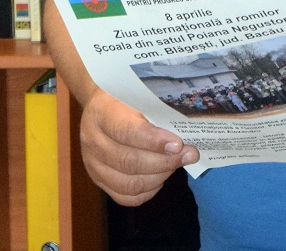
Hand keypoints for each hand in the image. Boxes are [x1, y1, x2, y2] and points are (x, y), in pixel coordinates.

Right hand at [80, 87, 199, 205]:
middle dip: (164, 162)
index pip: (127, 132)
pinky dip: (147, 191)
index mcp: (102, 113)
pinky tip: (160, 178)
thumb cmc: (125, 96)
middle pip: (129, 161)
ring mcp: (92, 164)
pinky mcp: (98, 180)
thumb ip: (157, 113)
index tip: (178, 144)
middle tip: (188, 156)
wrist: (100, 105)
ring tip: (176, 164)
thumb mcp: (137, 94)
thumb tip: (184, 137)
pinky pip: (124, 196)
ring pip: (128, 183)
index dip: (154, 141)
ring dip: (159, 177)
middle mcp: (93, 141)